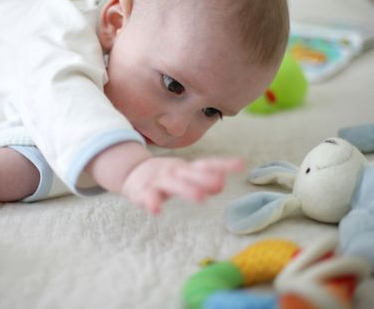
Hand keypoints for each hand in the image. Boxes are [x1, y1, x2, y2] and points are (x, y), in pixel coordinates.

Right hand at [121, 156, 243, 213]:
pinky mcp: (141, 192)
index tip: (241, 165)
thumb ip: (202, 180)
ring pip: (172, 184)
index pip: (206, 164)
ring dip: (186, 189)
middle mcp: (173, 172)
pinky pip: (147, 197)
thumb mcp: (185, 177)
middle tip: (220, 183)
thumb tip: (221, 183)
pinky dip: (151, 202)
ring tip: (200, 197)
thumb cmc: (166, 177)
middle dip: (204, 178)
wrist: (132, 172)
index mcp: (185, 168)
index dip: (222, 164)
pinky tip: (156, 210)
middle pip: (190, 174)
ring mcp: (157, 181)